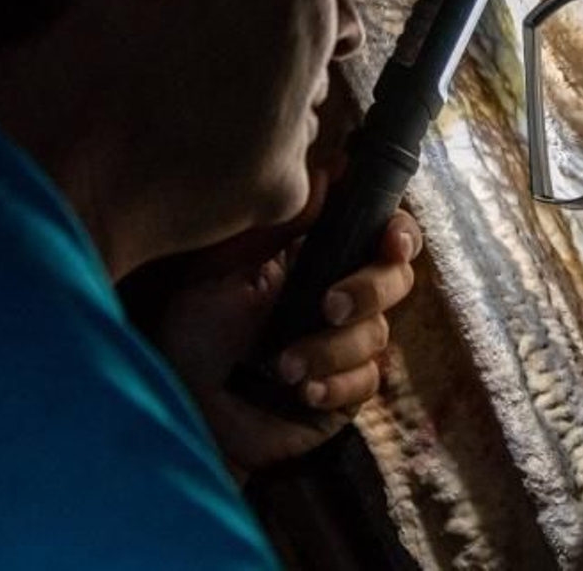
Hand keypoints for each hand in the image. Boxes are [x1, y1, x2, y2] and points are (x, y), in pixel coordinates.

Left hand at [150, 212, 422, 479]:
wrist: (184, 407)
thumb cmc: (195, 333)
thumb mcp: (220, 270)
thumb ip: (273, 227)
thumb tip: (326, 176)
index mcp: (315, 257)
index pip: (377, 232)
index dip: (398, 231)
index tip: (390, 239)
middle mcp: (340, 294)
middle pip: (396, 278)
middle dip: (370, 290)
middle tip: (328, 306)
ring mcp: (346, 344)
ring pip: (377, 334)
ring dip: (331, 349)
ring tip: (283, 366)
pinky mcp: (346, 390)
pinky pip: (366, 381)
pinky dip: (336, 384)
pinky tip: (303, 391)